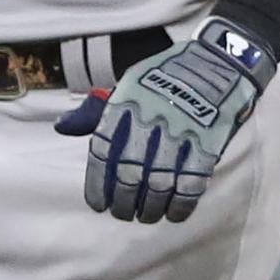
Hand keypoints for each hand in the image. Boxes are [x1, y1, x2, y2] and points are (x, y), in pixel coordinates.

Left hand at [54, 24, 271, 222]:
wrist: (217, 61)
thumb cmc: (165, 78)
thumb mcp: (126, 84)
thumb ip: (96, 111)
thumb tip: (62, 127)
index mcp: (125, 104)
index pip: (103, 151)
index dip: (98, 183)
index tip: (98, 205)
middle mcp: (149, 119)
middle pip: (129, 173)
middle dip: (124, 201)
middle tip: (122, 214)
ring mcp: (180, 132)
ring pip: (159, 183)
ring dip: (150, 207)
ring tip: (145, 217)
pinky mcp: (208, 143)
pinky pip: (192, 182)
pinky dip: (182, 204)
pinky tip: (174, 215)